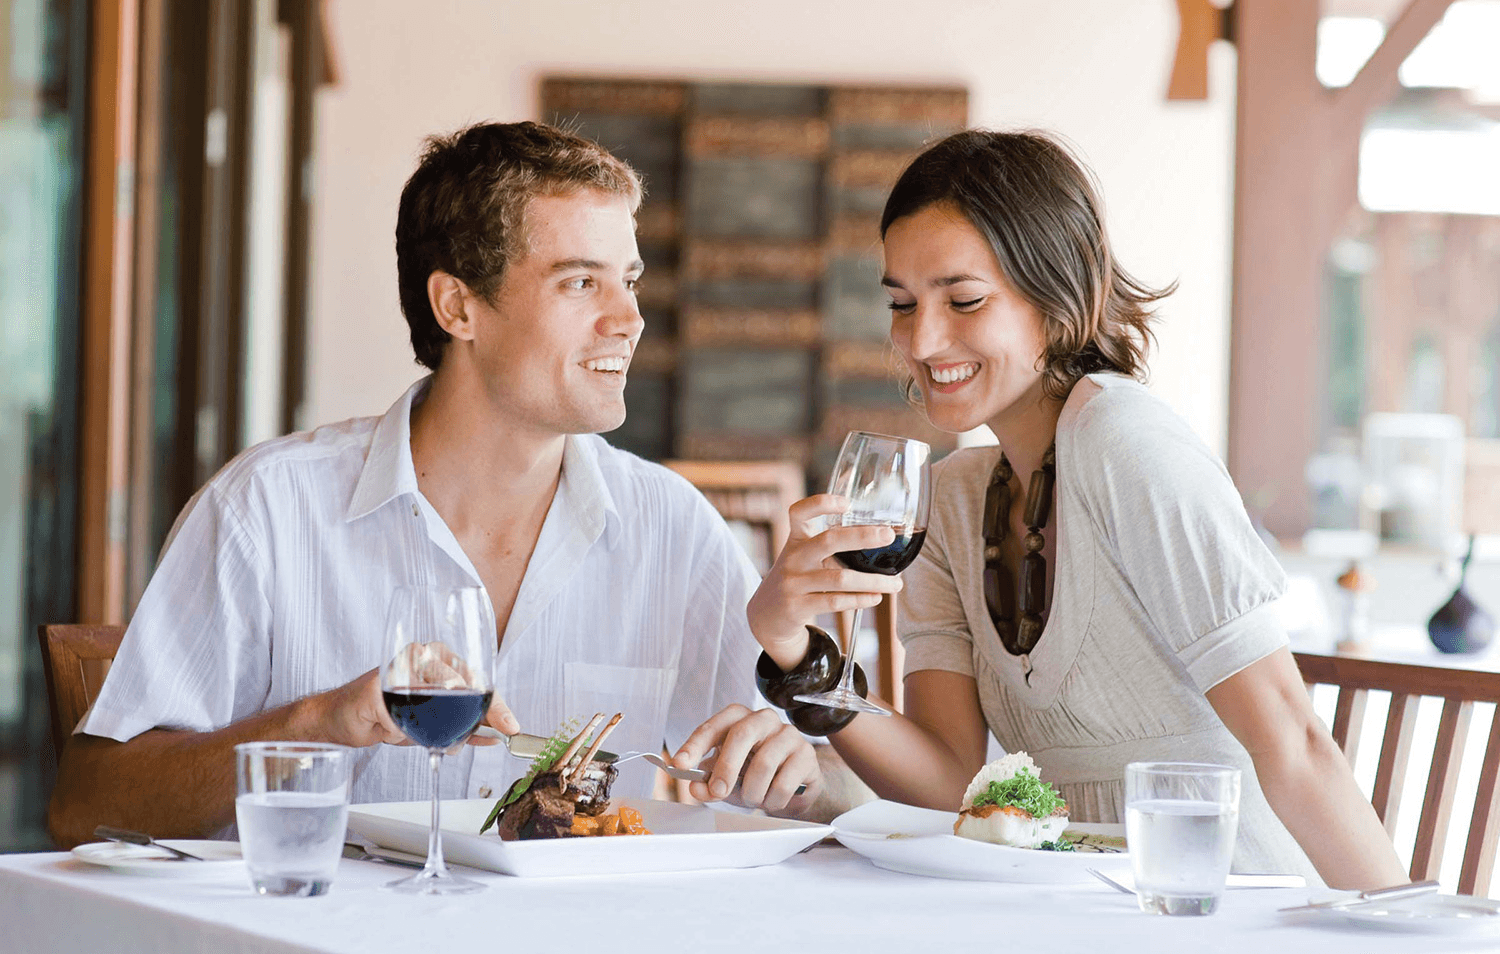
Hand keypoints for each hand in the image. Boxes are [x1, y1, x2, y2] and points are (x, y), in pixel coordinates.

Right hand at [318, 666, 516, 749]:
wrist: (341, 718)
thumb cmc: (387, 715)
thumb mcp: (433, 723)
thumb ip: (465, 726)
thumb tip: (499, 734)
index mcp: (440, 658)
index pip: (477, 679)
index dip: (496, 705)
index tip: (510, 726)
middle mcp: (423, 654)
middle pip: (464, 682)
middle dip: (478, 716)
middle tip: (488, 735)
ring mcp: (400, 665)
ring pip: (435, 698)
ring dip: (433, 726)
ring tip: (418, 734)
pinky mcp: (378, 685)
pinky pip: (400, 717)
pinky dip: (399, 730)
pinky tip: (391, 728)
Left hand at [672, 705, 821, 813]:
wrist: (792, 788)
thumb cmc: (754, 776)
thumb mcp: (726, 780)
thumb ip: (708, 783)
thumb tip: (697, 787)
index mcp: (739, 718)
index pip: (714, 726)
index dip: (695, 745)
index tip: (679, 764)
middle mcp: (764, 719)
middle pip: (742, 734)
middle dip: (726, 767)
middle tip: (718, 791)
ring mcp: (788, 734)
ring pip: (764, 763)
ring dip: (752, 791)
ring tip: (752, 799)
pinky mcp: (806, 754)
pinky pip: (784, 782)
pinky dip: (772, 800)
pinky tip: (772, 800)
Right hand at [747, 494, 903, 669]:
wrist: (767, 616)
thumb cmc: (797, 579)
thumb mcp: (802, 557)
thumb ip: (828, 546)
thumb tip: (878, 537)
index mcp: (795, 540)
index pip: (799, 512)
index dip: (821, 503)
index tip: (847, 503)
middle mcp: (793, 558)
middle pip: (828, 540)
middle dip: (862, 536)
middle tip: (888, 535)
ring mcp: (793, 583)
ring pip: (840, 578)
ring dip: (873, 581)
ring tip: (896, 584)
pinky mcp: (797, 607)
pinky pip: (835, 602)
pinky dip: (860, 600)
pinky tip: (876, 598)